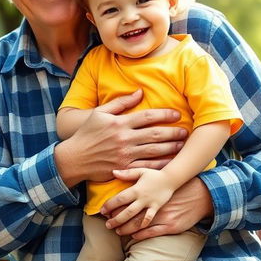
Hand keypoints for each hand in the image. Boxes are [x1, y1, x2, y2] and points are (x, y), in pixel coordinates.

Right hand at [55, 90, 186, 187]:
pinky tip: (171, 162)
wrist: (74, 158)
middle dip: (173, 132)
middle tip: (186, 131)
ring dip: (171, 148)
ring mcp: (125, 155)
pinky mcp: (124, 169)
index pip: (147, 116)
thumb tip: (139, 91)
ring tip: (183, 145)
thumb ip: (121, 102)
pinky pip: (147, 167)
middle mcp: (124, 139)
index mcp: (119, 123)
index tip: (176, 114)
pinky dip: (161, 165)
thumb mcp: (100, 113)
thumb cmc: (87, 134)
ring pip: (154, 151)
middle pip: (155, 134)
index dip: (164, 114)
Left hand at [104, 168, 174, 227]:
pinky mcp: (157, 210)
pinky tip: (134, 234)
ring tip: (118, 231)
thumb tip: (113, 172)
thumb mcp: (141, 171)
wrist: (172, 179)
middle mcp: (143, 199)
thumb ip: (127, 173)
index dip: (110, 205)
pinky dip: (141, 229)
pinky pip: (149, 222)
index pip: (120, 199)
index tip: (102, 211)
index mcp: (137, 189)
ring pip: (137, 219)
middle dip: (116, 219)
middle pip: (127, 212)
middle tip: (107, 225)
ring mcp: (151, 206)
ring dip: (126, 227)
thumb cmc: (154, 175)